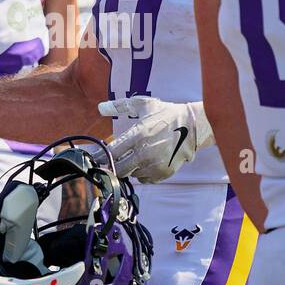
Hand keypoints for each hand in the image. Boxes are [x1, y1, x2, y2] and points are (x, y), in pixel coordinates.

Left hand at [98, 96, 213, 183]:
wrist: (193, 127)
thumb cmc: (166, 114)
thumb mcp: (143, 105)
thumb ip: (120, 106)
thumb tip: (101, 107)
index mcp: (138, 135)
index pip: (111, 152)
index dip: (98, 156)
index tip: (91, 158)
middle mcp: (145, 153)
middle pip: (117, 169)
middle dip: (112, 165)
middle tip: (110, 160)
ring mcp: (155, 165)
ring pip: (131, 175)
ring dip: (128, 168)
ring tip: (134, 157)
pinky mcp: (163, 174)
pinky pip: (144, 179)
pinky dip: (142, 173)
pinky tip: (146, 162)